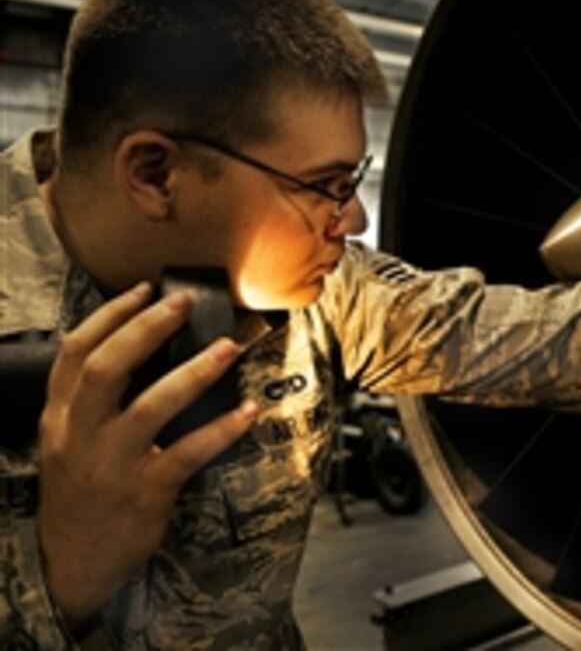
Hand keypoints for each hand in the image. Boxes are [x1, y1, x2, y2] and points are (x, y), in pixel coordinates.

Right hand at [37, 282, 257, 628]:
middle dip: (147, 328)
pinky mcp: (145, 492)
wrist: (71, 565)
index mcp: (59, 417)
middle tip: (185, 303)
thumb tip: (145, 348)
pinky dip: (222, 429)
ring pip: (151, 406)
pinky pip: (188, 453)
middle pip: (107, 367)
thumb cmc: (81, 494)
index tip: (144, 289)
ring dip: (195, 372)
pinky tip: (249, 411)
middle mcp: (80, 435)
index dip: (109, 315)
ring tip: (228, 347)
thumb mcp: (68, 443)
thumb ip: (92, 402)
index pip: (74, 353)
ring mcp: (111, 465)